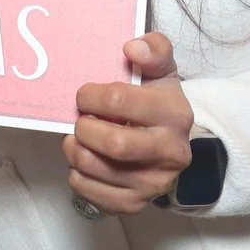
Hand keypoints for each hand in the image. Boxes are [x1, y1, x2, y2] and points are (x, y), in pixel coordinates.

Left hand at [63, 33, 193, 214]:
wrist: (170, 144)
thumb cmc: (156, 102)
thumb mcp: (161, 71)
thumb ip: (153, 49)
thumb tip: (133, 46)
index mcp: (175, 114)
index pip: (119, 101)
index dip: (91, 96)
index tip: (84, 95)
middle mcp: (171, 152)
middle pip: (113, 143)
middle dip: (84, 127)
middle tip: (80, 119)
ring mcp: (154, 182)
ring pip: (95, 169)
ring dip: (75, 150)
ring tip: (79, 138)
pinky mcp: (136, 203)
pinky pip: (90, 192)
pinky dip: (77, 174)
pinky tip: (86, 160)